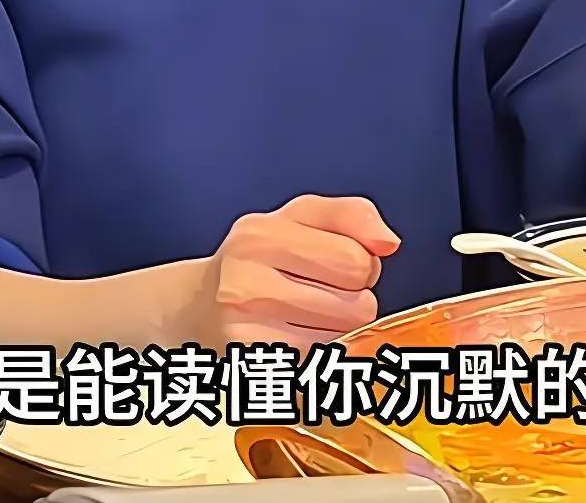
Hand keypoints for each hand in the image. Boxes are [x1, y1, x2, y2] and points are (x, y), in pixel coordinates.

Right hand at [194, 194, 399, 351]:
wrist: (197, 306)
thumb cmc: (258, 258)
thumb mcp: (299, 217)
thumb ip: (351, 215)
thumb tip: (389, 243)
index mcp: (262, 235)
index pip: (356, 260)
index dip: (362, 264)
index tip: (339, 266)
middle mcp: (246, 283)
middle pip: (358, 306)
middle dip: (354, 299)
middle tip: (323, 291)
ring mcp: (246, 332)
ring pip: (343, 341)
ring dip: (339, 330)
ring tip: (308, 315)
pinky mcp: (253, 370)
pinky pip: (321, 367)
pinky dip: (319, 356)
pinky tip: (296, 339)